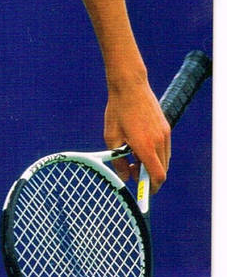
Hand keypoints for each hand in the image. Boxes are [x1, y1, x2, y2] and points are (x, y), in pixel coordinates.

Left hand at [104, 68, 170, 192]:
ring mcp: (165, 134)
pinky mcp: (165, 127)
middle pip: (162, 170)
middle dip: (149, 177)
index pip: (157, 176)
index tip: (143, 192)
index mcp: (145, 146)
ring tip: (133, 157)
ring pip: (164, 160)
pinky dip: (156, 154)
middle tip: (133, 172)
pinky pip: (164, 148)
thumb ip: (118, 160)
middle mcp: (159, 141)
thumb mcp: (111, 137)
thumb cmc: (117, 110)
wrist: (130, 85)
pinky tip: (140, 146)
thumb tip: (125, 177)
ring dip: (152, 165)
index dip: (151, 188)